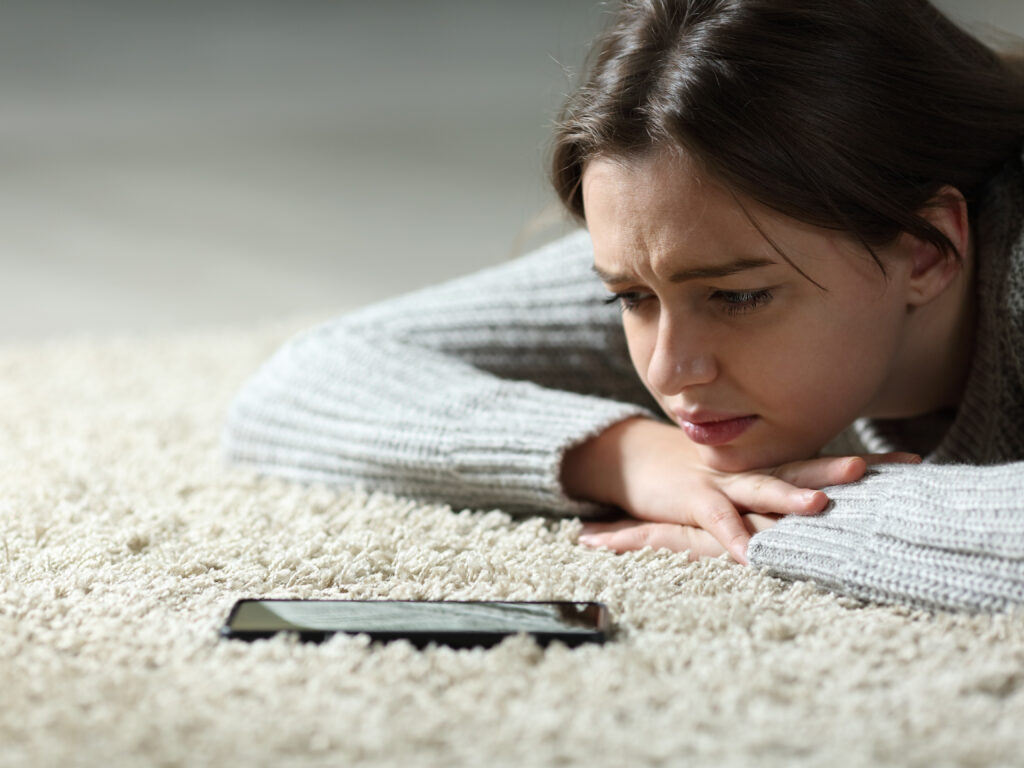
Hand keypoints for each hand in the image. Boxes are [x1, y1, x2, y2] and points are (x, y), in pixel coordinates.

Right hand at [561, 417, 920, 563]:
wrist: (634, 460)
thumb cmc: (695, 479)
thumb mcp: (741, 483)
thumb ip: (778, 492)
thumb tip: (827, 505)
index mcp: (768, 467)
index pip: (821, 461)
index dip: (864, 463)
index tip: (912, 462)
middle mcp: (751, 471)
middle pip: (799, 467)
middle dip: (834, 468)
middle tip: (871, 468)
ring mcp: (721, 482)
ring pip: (761, 488)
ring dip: (788, 495)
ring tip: (819, 504)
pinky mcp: (691, 499)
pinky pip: (715, 520)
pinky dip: (732, 537)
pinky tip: (748, 556)